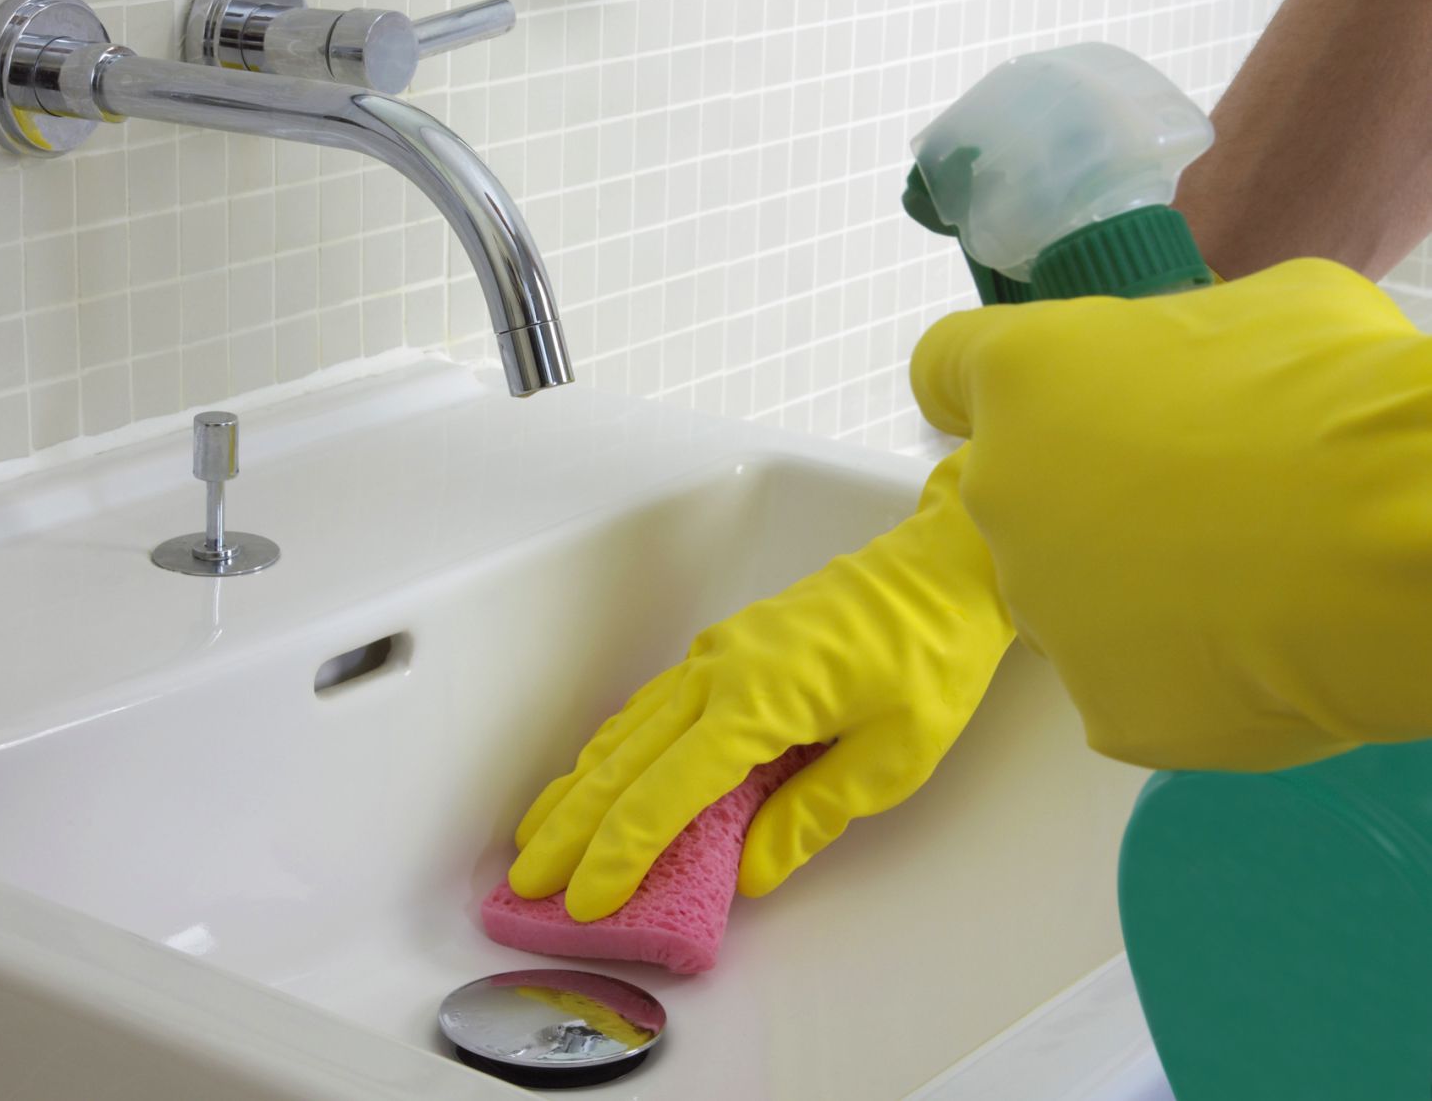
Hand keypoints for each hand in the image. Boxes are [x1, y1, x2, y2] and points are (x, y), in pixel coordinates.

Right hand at [507, 450, 1014, 921]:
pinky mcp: (727, 649)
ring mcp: (717, 655)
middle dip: (572, 828)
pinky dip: (613, 748)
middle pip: (625, 762)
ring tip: (537, 835)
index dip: (620, 853)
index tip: (584, 900)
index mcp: (757, 701)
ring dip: (579, 787)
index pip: (667, 793)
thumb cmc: (930, 656)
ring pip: (627, 730)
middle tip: (527, 882)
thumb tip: (749, 874)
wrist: (943, 570)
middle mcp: (719, 672)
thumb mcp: (894, 757)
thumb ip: (813, 815)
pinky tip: (595, 773)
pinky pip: (651, 706)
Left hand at [912, 258, 1431, 770]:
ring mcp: (1045, 607)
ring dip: (1143, 589)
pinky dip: (1194, 676)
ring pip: (1080, 599)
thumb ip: (1188, 347)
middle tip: (1207, 498)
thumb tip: (1208, 375)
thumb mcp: (1264, 311)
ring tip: (1255, 582)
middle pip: (1028, 498)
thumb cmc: (1334, 395)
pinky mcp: (1103, 707)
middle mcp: (1004, 494)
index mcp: (1025, 376)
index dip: (1001, 385)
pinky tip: (1267, 653)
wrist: (1390, 541)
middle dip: (1098, 496)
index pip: (951, 367)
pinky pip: (1138, 686)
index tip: (1040, 401)